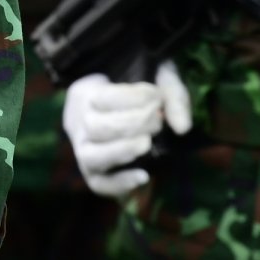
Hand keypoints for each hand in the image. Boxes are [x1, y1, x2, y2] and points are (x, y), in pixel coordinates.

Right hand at [63, 60, 190, 197]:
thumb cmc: (135, 84)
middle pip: (95, 127)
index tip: (156, 96)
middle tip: (157, 120)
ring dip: (123, 151)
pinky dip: (119, 183)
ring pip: (90, 157)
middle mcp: (77, 122)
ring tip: (148, 143)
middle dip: (132, 124)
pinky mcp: (92, 171)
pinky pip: (97, 183)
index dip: (133, 98)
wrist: (115, 103)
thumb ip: (172, 94)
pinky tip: (143, 176)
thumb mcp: (156, 76)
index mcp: (85, 92)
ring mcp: (82, 148)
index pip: (101, 97)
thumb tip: (182, 129)